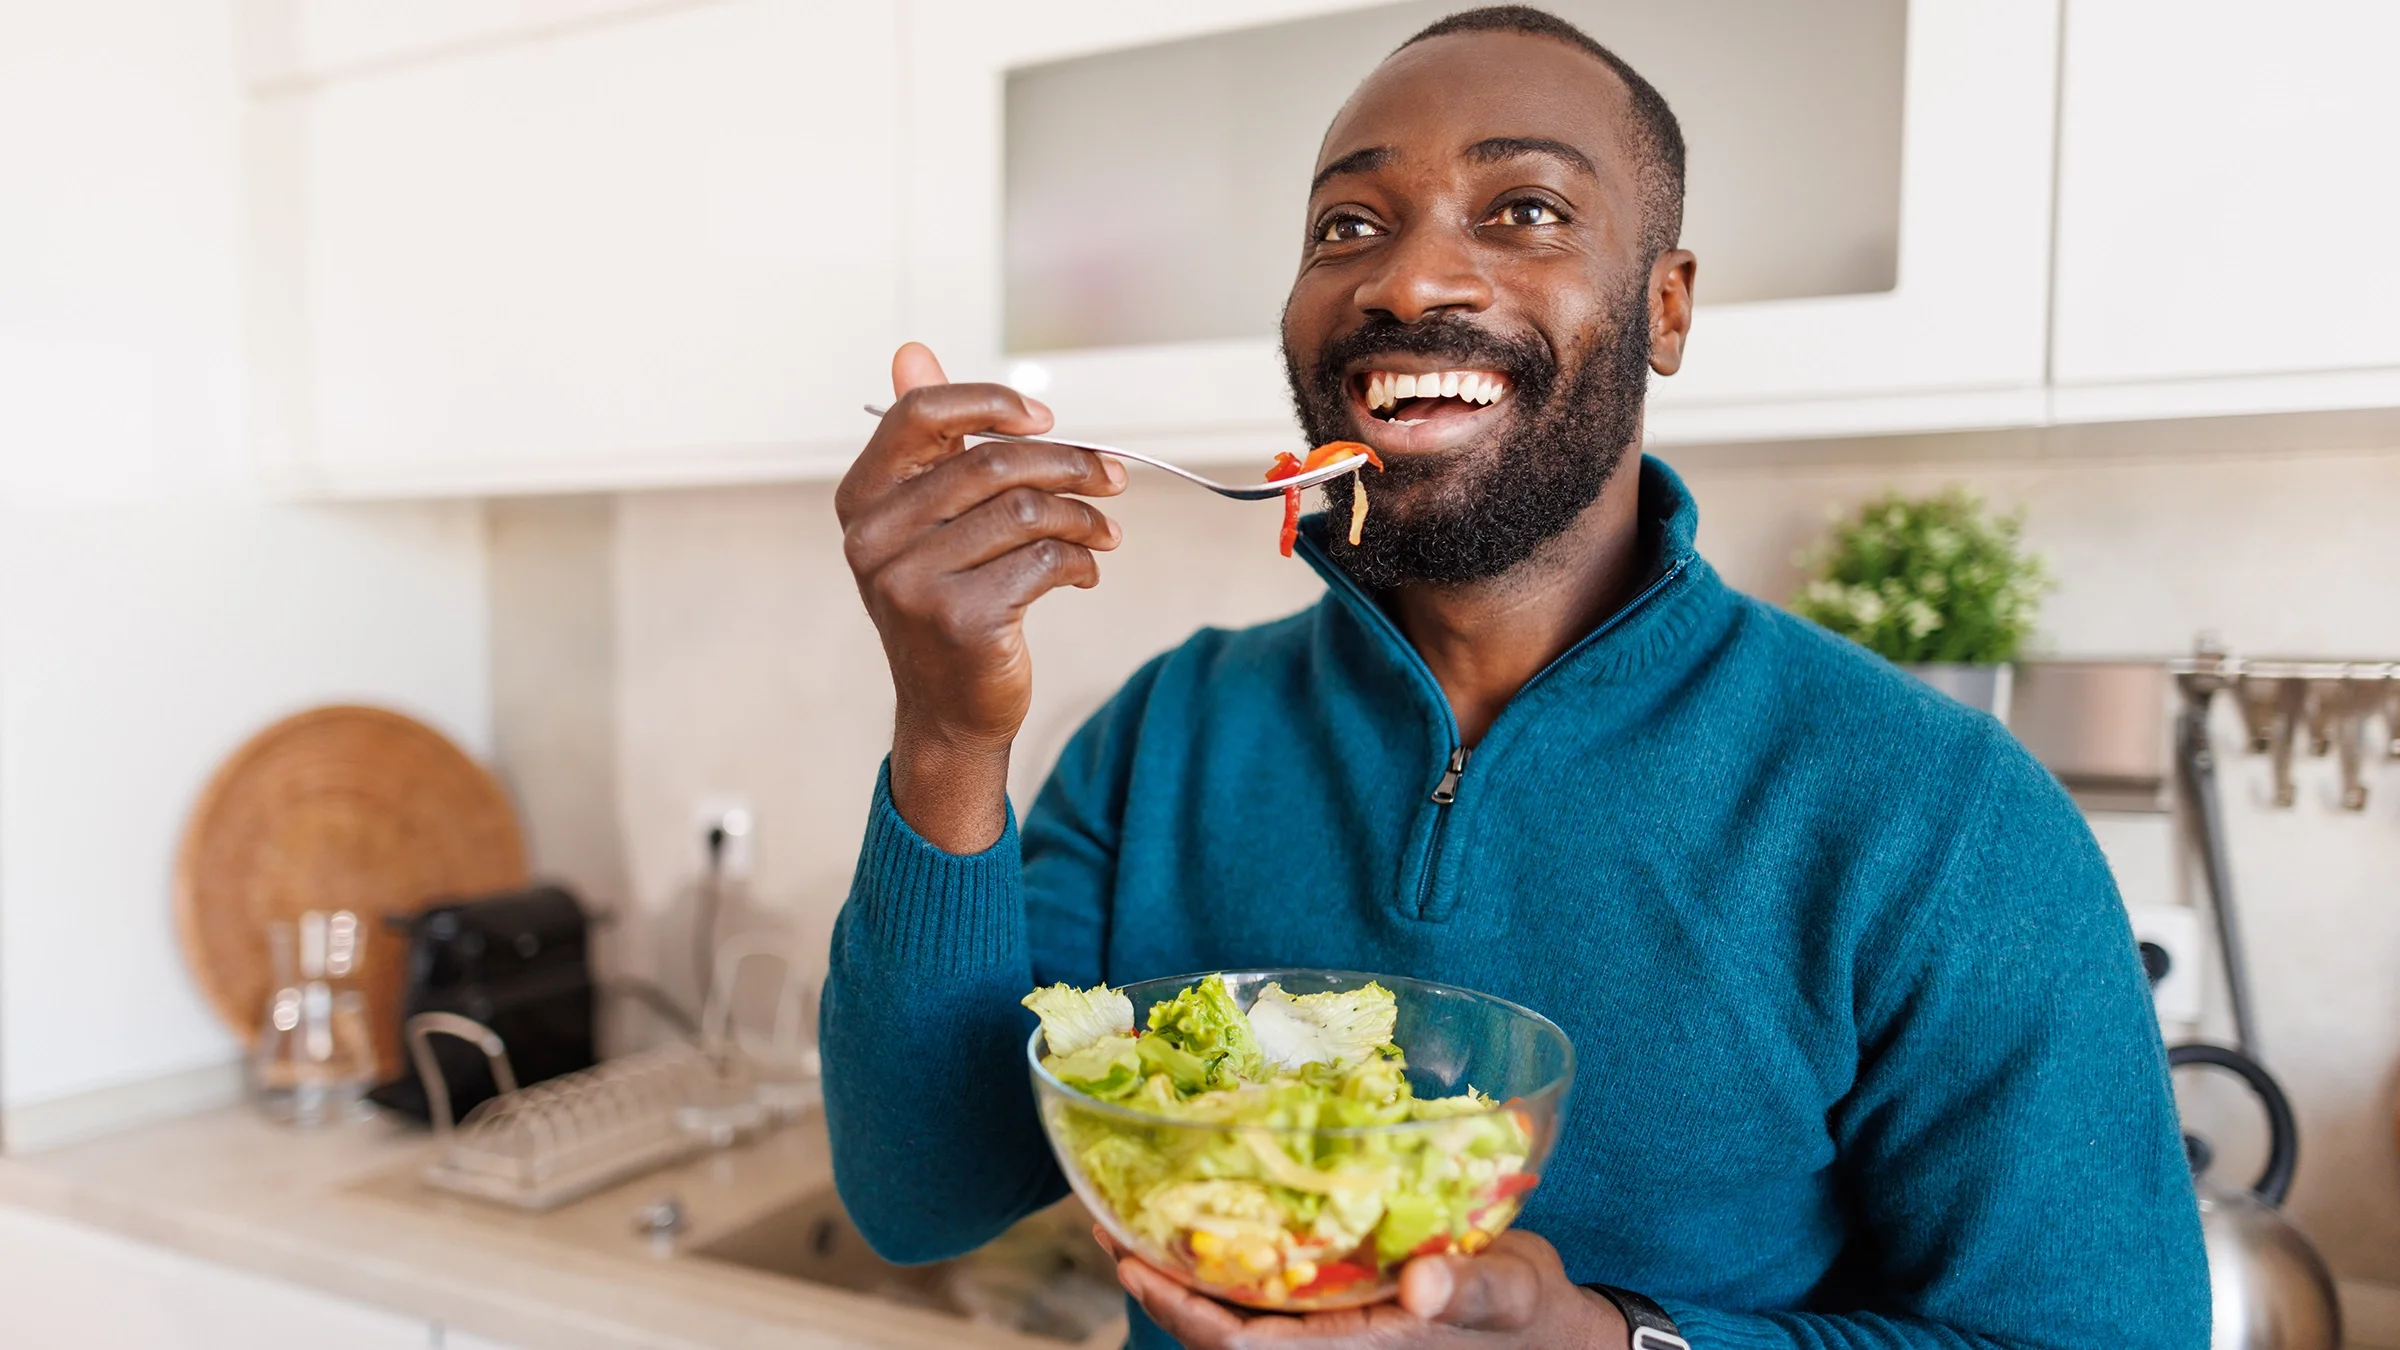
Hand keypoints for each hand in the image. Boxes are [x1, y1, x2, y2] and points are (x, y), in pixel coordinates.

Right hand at [835, 343, 1124, 852]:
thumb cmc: (948, 601)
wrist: (950, 710)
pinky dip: (1079, 561)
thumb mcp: (931, 520)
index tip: (1047, 420)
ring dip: (1084, 517)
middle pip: (992, 464)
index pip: (920, 415)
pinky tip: (1084, 572)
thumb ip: (929, 439)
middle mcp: (873, 537)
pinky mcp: (959, 620)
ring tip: (1104, 533)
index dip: (990, 404)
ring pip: (1027, 512)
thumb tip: (911, 350)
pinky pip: (1043, 562)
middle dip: (1069, 464)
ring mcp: (911, 582)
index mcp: (862, 498)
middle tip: (1114, 475)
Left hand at [1094, 1228, 1627, 1349]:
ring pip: (1235, 1308)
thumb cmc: (1528, 1311)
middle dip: (1160, 1286)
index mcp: (1357, 1346)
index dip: (1187, 1314)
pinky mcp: (1341, 1295)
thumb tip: (1423, 1289)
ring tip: (1124, 1218)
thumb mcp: (1507, 1294)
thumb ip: (1466, 1290)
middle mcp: (1332, 1338)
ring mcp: (1332, 1319)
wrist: (1551, 1327)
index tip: (1137, 1269)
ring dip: (1180, 1272)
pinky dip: (1225, 1256)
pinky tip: (1200, 1215)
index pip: (1250, 1344)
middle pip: (1221, 1328)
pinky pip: (1266, 1286)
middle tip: (1103, 1227)